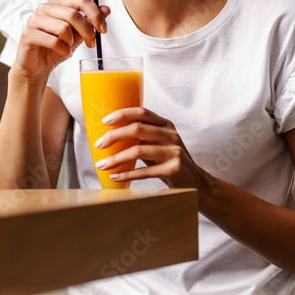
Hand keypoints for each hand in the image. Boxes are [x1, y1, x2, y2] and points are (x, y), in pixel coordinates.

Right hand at [12, 0, 109, 84]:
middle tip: (92, 44)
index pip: (81, 0)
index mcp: (58, 4)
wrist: (38, 66)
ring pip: (64, 28)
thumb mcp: (77, 35)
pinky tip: (62, 54)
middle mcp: (45, 8)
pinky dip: (63, 51)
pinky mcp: (28, 34)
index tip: (104, 30)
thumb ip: (90, 22)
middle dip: (87, 31)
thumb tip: (107, 9)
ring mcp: (34, 20)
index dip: (96, 14)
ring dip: (71, 43)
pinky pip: (54, 41)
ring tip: (68, 48)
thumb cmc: (57, 48)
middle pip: (73, 14)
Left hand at [93, 107, 212, 190]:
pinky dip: (126, 174)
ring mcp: (174, 152)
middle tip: (98, 145)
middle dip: (114, 136)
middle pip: (137, 129)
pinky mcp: (173, 169)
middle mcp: (171, 135)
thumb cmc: (169, 161)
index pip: (142, 112)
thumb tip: (108, 135)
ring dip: (116, 158)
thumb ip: (141, 137)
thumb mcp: (159, 143)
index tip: (104, 121)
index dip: (122, 114)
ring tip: (102, 165)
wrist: (196, 182)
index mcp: (166, 125)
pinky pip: (144, 171)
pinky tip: (115, 176)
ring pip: (138, 151)